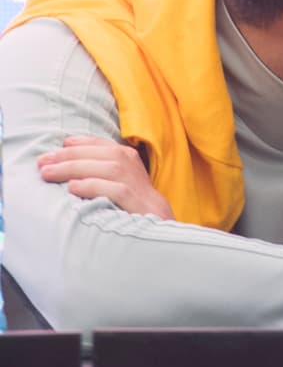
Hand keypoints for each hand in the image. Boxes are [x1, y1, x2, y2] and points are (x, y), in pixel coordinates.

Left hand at [36, 135, 174, 219]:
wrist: (157, 222)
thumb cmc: (129, 200)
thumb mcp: (115, 178)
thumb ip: (96, 167)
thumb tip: (61, 160)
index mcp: (126, 156)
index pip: (100, 144)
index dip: (77, 144)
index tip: (54, 149)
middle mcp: (131, 165)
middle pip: (99, 154)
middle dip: (67, 157)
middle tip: (42, 163)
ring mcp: (135, 182)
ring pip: (105, 168)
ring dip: (73, 168)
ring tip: (48, 174)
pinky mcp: (136, 201)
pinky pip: (114, 189)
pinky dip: (92, 186)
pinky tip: (73, 188)